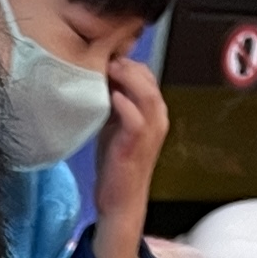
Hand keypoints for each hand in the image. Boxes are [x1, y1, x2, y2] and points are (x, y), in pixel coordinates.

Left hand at [91, 55, 168, 257]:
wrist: (120, 199)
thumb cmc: (117, 163)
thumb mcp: (115, 125)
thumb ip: (113, 103)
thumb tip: (99, 79)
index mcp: (154, 111)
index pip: (146, 75)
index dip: (126, 63)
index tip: (104, 59)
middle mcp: (158, 117)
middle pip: (147, 78)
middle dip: (125, 65)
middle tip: (102, 61)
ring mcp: (151, 130)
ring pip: (145, 92)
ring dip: (125, 78)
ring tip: (106, 72)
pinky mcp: (137, 144)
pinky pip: (135, 116)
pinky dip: (123, 103)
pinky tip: (108, 97)